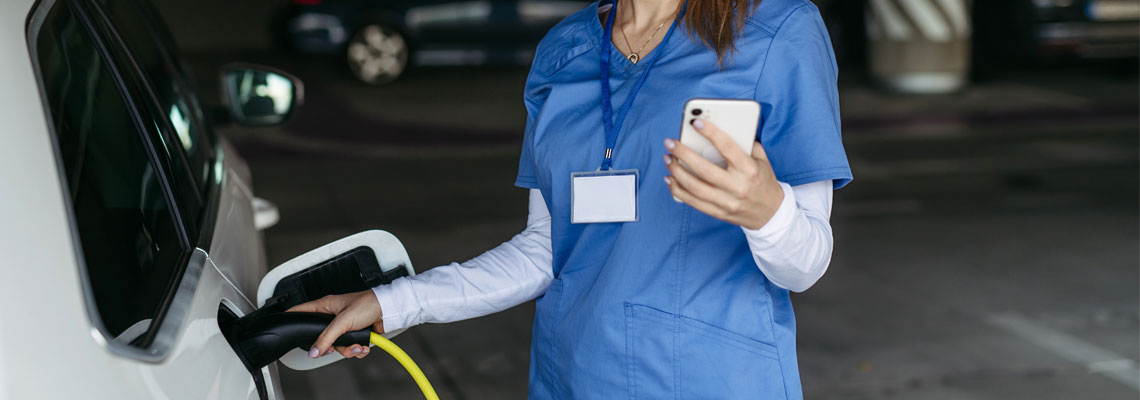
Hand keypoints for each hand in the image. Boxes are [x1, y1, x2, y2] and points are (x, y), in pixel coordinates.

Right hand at [286, 290, 384, 359]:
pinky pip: (348, 347)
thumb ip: (327, 337)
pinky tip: (362, 346)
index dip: (292, 318)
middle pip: (320, 336)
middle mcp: (332, 315)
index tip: (285, 325)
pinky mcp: (354, 333)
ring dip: (348, 349)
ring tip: (356, 346)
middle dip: (330, 345)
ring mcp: (343, 325)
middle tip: (333, 347)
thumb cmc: (368, 304)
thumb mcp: (343, 321)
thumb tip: (314, 351)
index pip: (301, 311)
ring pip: (335, 345)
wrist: (389, 310)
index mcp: (325, 305)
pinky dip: (356, 350)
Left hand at [664, 119, 783, 229]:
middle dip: (683, 153)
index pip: (727, 147)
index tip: (695, 122)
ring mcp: (727, 202)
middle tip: (670, 142)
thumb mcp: (761, 160)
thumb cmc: (763, 180)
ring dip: (677, 171)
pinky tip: (670, 179)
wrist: (771, 213)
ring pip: (695, 187)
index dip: (710, 133)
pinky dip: (678, 190)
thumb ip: (745, 143)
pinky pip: (693, 202)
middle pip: (704, 169)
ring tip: (667, 159)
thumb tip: (720, 127)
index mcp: (749, 169)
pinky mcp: (718, 213)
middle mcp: (737, 186)